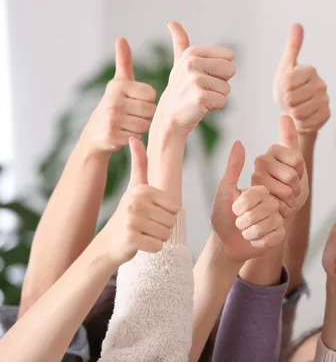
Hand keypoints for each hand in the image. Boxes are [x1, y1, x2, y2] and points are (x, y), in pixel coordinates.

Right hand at [82, 38, 156, 153]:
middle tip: (131, 115)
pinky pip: (137, 137)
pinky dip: (133, 138)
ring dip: (140, 127)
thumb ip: (124, 61)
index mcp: (119, 86)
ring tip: (127, 124)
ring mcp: (112, 119)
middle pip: (151, 111)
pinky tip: (123, 134)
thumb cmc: (114, 105)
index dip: (147, 101)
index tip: (135, 102)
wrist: (95, 134)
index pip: (152, 94)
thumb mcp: (119, 83)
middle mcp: (113, 101)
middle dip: (144, 115)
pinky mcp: (111, 136)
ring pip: (145, 125)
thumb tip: (121, 38)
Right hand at [98, 138, 179, 264]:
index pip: (175, 207)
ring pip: (166, 235)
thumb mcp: (135, 187)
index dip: (166, 214)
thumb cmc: (128, 214)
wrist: (109, 242)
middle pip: (171, 221)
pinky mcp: (131, 239)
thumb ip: (139, 164)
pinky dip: (152, 248)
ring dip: (157, 238)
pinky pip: (158, 246)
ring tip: (142, 233)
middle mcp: (135, 202)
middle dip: (162, 228)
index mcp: (141, 189)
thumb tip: (134, 138)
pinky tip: (138, 243)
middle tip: (145, 226)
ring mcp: (132, 221)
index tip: (150, 214)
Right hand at [156, 22, 234, 134]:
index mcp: (192, 52)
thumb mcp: (180, 62)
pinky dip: (215, 106)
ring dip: (217, 96)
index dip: (220, 69)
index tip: (204, 75)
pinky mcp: (199, 97)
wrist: (169, 116)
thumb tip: (171, 21)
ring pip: (227, 88)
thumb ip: (180, 42)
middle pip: (231, 70)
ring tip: (200, 97)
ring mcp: (194, 80)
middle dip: (221, 82)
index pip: (229, 56)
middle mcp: (192, 63)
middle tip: (203, 88)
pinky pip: (223, 101)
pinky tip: (200, 107)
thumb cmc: (180, 88)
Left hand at [210, 141, 285, 263]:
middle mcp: (273, 201)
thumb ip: (233, 167)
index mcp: (261, 189)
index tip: (234, 210)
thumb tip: (239, 142)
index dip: (243, 205)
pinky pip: (275, 236)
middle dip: (246, 220)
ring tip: (245, 231)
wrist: (225, 242)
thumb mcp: (225, 190)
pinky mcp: (280, 234)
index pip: (260, 193)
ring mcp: (278, 217)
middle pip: (268, 208)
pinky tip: (254, 240)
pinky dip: (259, 241)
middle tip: (239, 222)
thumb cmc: (222, 215)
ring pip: (272, 223)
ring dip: (251, 232)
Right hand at [251, 115, 308, 219]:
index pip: (298, 160)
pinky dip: (284, 208)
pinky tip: (278, 207)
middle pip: (292, 175)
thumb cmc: (290, 185)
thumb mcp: (295, 162)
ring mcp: (256, 178)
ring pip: (287, 190)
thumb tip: (285, 115)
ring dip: (291, 199)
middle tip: (290, 190)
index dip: (301, 172)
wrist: (278, 208)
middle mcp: (260, 161)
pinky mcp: (255, 197)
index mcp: (273, 150)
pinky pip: (280, 202)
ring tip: (284, 198)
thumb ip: (290, 139)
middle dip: (297, 188)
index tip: (295, 175)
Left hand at [274, 24, 329, 133]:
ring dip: (292, 113)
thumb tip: (297, 24)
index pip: (288, 83)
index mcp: (310, 70)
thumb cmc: (287, 87)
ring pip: (299, 111)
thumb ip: (292, 47)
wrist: (296, 111)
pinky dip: (301, 122)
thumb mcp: (286, 67)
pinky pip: (307, 122)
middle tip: (289, 100)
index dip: (282, 89)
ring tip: (295, 108)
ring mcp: (325, 100)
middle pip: (292, 98)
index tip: (285, 88)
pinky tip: (302, 117)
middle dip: (286, 102)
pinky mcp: (326, 115)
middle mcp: (321, 84)